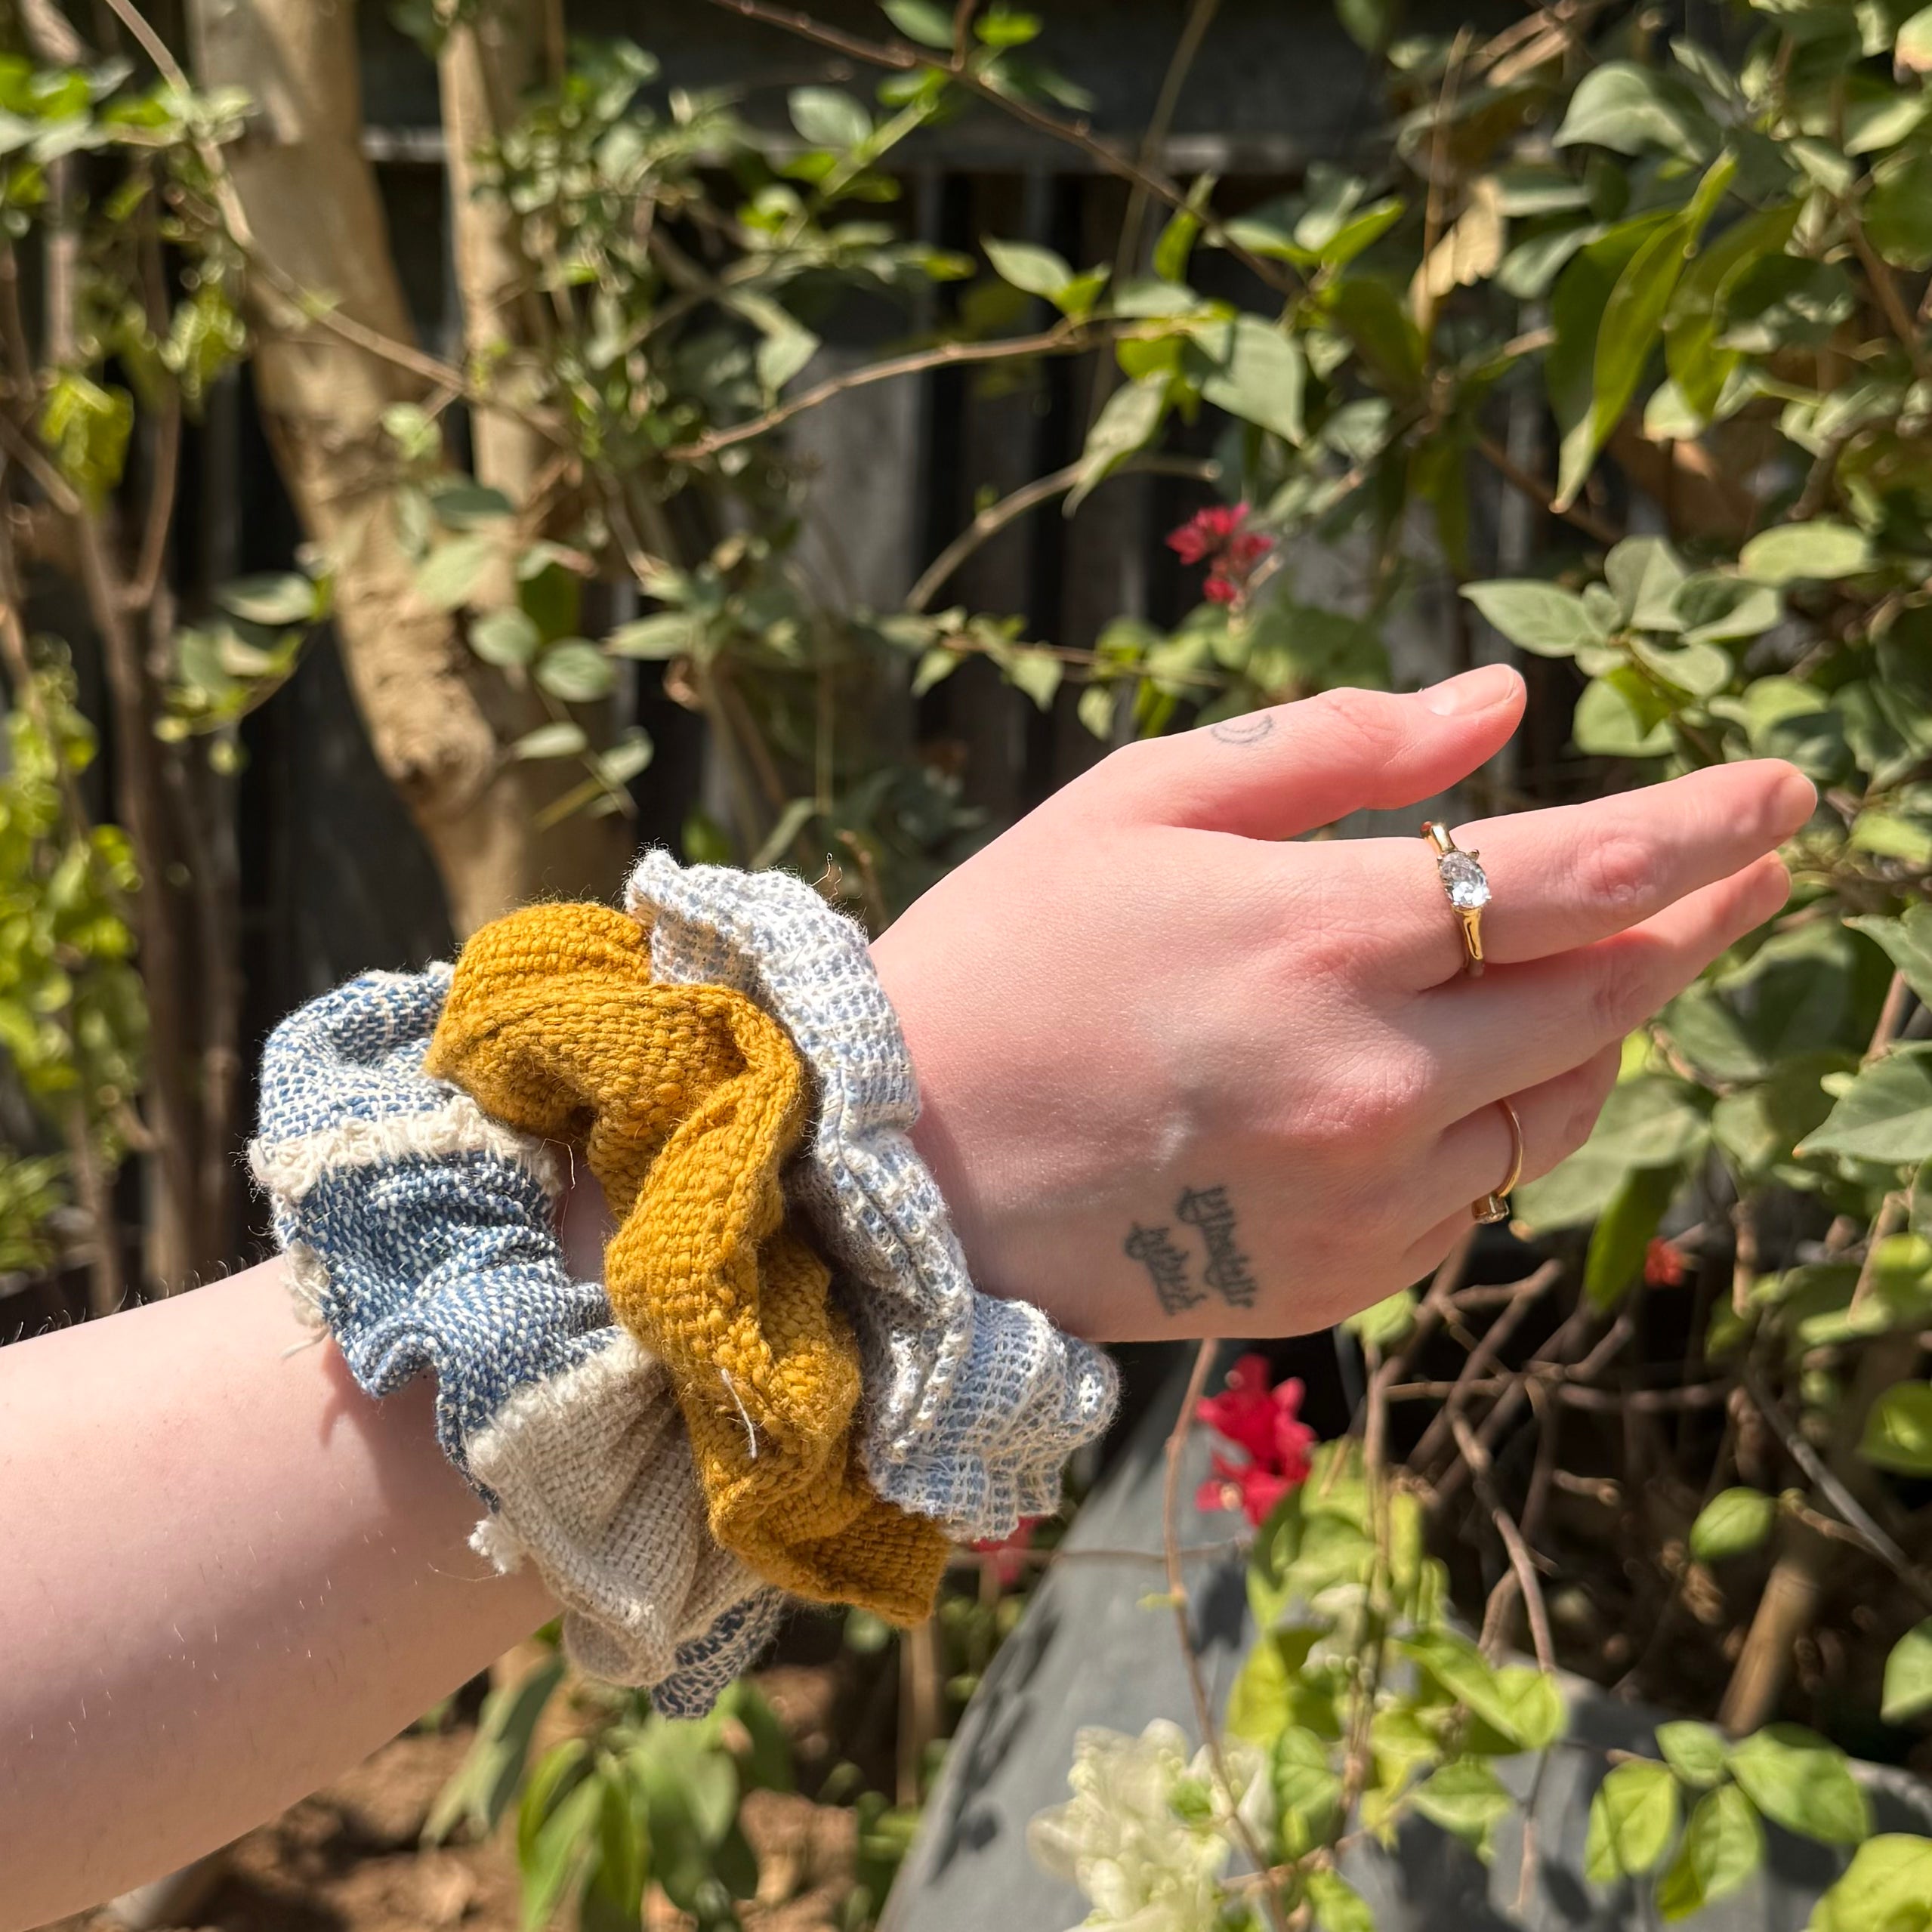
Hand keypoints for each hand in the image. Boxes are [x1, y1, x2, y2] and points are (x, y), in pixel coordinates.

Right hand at [871, 665, 1812, 1342]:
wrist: (899, 1170)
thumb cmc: (1006, 954)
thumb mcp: (1137, 803)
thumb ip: (1334, 745)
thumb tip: (1500, 708)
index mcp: (1323, 936)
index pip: (1587, 874)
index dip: (1711, 826)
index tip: (1789, 792)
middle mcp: (1375, 1079)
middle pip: (1609, 996)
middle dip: (1699, 923)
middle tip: (1756, 872)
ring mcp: (1368, 1195)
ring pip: (1561, 1104)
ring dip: (1599, 1026)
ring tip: (1591, 967)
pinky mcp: (1343, 1277)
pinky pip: (1478, 1191)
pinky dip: (1494, 1119)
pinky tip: (1448, 1078)